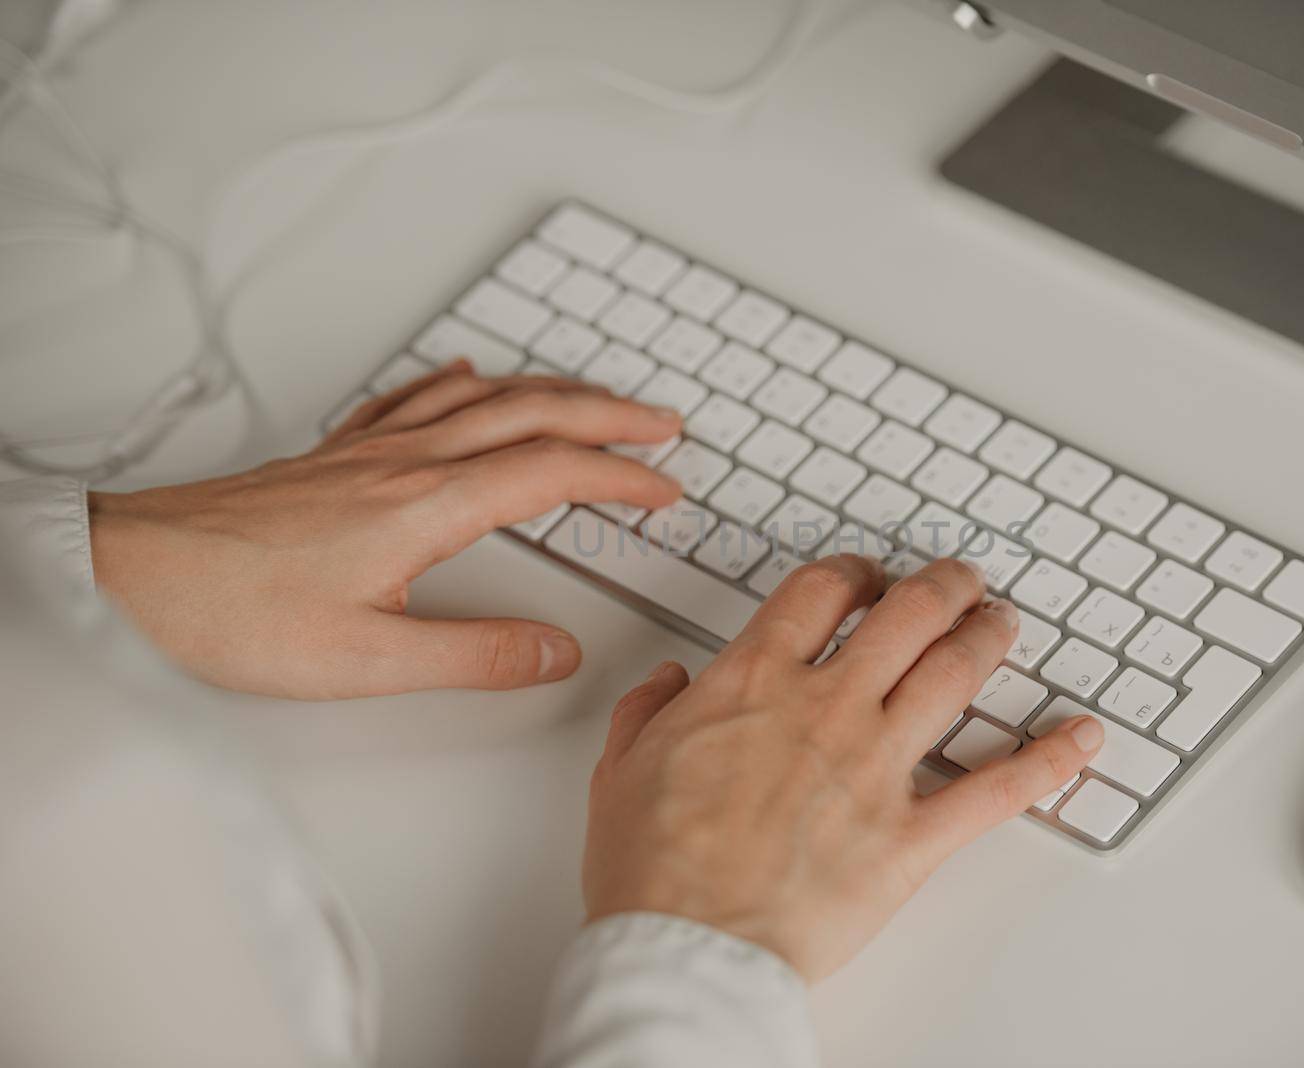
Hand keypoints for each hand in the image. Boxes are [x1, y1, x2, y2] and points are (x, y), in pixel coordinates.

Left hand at [88, 359, 682, 698]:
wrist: (135, 572)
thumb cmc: (234, 612)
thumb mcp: (366, 660)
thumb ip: (473, 654)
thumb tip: (555, 652)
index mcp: (428, 505)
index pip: (553, 474)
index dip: (620, 478)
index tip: (665, 489)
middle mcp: (407, 462)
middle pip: (533, 415)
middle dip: (610, 416)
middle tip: (662, 425)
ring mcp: (370, 451)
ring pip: (483, 398)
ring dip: (553, 393)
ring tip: (595, 402)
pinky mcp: (335, 456)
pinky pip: (414, 397)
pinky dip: (459, 382)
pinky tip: (465, 374)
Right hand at [582, 554, 1104, 981]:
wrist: (685, 945)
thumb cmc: (651, 867)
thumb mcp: (620, 768)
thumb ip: (649, 710)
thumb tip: (669, 682)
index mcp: (754, 682)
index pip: (821, 592)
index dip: (855, 572)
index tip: (867, 578)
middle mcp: (825, 708)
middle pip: (907, 615)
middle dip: (943, 586)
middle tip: (960, 581)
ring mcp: (875, 768)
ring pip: (955, 675)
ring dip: (991, 638)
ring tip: (1006, 622)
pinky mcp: (911, 836)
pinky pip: (997, 789)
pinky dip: (1049, 760)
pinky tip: (1082, 737)